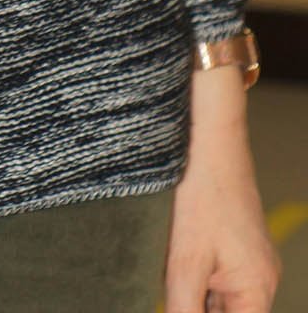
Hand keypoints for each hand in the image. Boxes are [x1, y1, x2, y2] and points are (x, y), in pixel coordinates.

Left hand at [163, 67, 280, 310]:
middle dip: (196, 305)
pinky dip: (197, 274)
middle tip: (173, 281)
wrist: (209, 139)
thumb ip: (185, 308)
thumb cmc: (202, 194)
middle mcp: (261, 277)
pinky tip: (175, 255)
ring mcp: (250, 258)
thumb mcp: (186, 262)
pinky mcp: (237, 242)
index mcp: (257, 289)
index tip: (178, 304)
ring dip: (194, 293)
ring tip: (173, 267)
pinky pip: (218, 273)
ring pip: (220, 296)